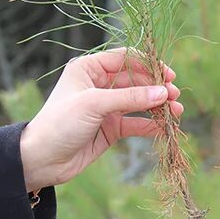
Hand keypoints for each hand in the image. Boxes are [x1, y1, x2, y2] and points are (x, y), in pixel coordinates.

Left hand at [19, 49, 181, 190]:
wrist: (42, 159)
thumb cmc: (61, 123)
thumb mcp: (95, 104)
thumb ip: (130, 98)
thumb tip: (163, 93)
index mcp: (89, 68)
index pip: (125, 58)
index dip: (149, 64)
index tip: (169, 75)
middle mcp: (99, 85)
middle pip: (136, 80)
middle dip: (156, 88)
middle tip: (175, 96)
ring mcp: (105, 107)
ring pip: (139, 102)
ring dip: (157, 106)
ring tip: (177, 112)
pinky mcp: (110, 128)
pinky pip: (135, 123)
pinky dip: (150, 124)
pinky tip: (165, 127)